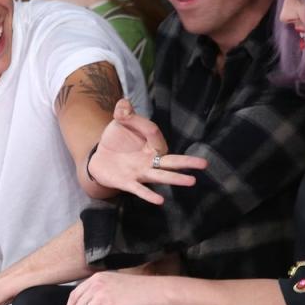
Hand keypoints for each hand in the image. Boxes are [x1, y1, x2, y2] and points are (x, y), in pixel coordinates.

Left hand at [88, 99, 207, 204]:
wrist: (100, 159)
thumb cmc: (116, 140)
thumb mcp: (119, 122)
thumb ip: (124, 111)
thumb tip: (124, 104)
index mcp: (151, 143)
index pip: (153, 132)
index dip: (138, 121)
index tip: (123, 115)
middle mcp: (150, 159)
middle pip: (171, 161)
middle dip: (187, 162)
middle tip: (205, 164)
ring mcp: (141, 172)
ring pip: (161, 176)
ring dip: (176, 178)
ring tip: (192, 181)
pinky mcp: (128, 183)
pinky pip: (140, 190)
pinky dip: (149, 195)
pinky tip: (160, 200)